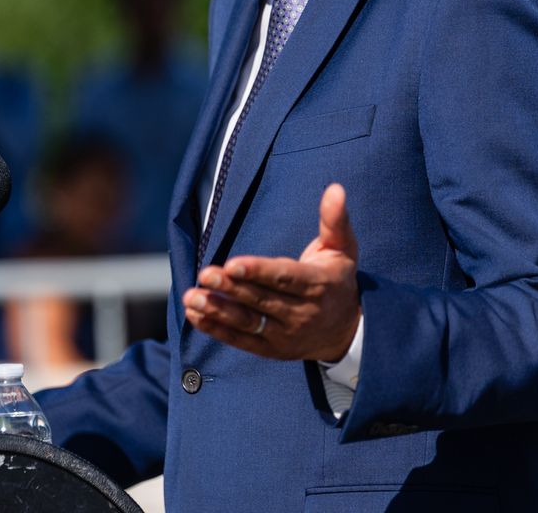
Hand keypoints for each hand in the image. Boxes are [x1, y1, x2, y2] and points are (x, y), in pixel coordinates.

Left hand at [185, 183, 361, 362]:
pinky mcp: (271, 349)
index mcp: (318, 284)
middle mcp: (302, 312)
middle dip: (231, 287)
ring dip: (218, 310)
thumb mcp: (343, 248)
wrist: (347, 331)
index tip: (233, 264)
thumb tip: (335, 189)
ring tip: (191, 298)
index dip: (258, 271)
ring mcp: (285, 334)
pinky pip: (241, 340)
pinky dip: (217, 329)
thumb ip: (335, 219)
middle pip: (261, 299)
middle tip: (205, 274)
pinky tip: (195, 316)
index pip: (285, 278)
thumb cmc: (338, 280)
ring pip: (248, 321)